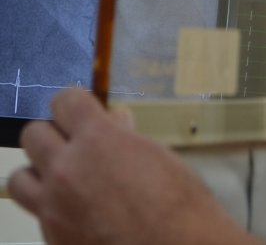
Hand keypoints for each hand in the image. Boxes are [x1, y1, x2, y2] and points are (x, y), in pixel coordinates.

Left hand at [7, 88, 255, 244]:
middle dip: (54, 134)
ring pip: (20, 177)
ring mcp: (55, 206)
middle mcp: (68, 169)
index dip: (75, 103)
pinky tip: (78, 210)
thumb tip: (115, 122)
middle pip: (33, 134)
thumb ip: (126, 137)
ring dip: (40, 172)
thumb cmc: (179, 204)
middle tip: (75, 143)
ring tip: (64, 178)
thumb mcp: (158, 157)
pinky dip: (51, 207)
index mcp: (98, 140)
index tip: (81, 109)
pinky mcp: (53, 236)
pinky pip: (37, 212)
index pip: (64, 101)